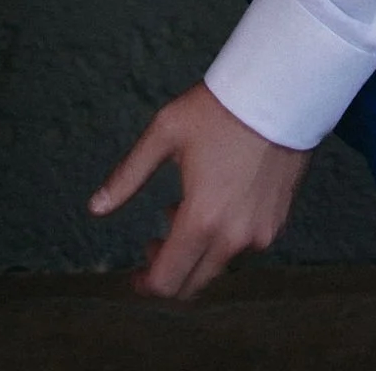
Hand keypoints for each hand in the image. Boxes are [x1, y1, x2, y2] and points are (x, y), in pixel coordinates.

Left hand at [89, 81, 309, 299]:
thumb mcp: (165, 133)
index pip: (167, 282)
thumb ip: (128, 176)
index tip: (134, 274)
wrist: (280, 91)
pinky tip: (215, 207)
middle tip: (154, 242)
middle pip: (193, 285)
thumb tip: (95, 208)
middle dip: (168, 272)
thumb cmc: (219, 109)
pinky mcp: (279, 222)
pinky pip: (244, 249)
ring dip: (195, 254)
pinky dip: (222, 241)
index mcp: (202, 220)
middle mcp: (234, 237)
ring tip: (182, 213)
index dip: (145, 285)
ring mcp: (261, 233)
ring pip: (218, 267)